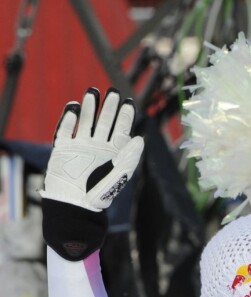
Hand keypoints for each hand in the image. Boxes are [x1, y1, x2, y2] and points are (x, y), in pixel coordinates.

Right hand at [41, 87, 143, 211]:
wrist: (73, 204)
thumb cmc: (98, 194)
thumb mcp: (118, 176)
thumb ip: (128, 157)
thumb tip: (140, 138)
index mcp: (112, 154)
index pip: (121, 131)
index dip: (125, 117)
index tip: (129, 102)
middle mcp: (98, 147)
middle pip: (104, 122)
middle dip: (109, 107)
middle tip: (113, 92)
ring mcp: (80, 146)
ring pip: (86, 121)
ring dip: (89, 108)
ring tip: (92, 92)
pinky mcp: (63, 148)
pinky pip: (65, 129)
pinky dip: (69, 118)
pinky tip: (74, 107)